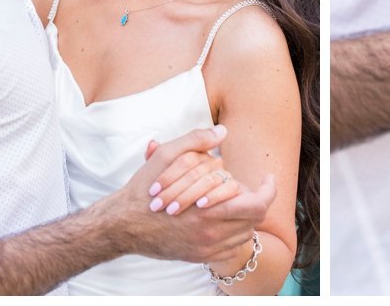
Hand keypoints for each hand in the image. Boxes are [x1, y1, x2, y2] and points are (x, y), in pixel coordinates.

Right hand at [103, 126, 277, 262]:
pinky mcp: (199, 257)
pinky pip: (230, 248)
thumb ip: (196, 140)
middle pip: (254, 218)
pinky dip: (232, 233)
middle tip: (246, 189)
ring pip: (244, 233)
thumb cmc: (144, 189)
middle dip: (254, 200)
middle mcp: (211, 233)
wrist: (121, 225)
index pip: (259, 203)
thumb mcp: (166, 157)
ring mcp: (206, 248)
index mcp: (209, 208)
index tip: (267, 178)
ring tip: (233, 202)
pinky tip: (221, 219)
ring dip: (244, 217)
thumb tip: (222, 131)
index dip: (268, 189)